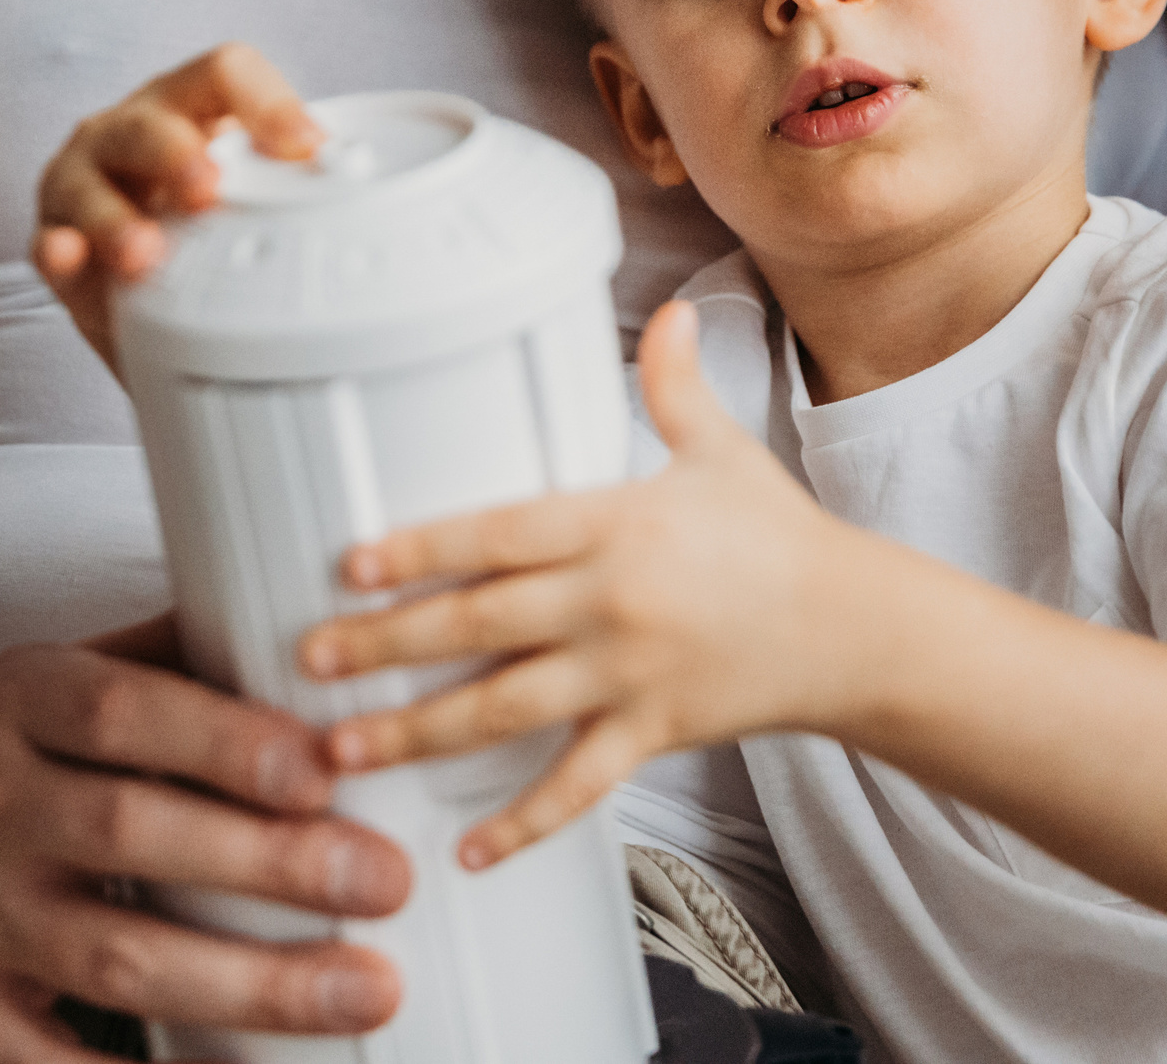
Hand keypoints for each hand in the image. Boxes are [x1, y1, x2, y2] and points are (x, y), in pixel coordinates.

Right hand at [0, 621, 412, 1061]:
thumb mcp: (41, 679)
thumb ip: (163, 660)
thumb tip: (302, 637)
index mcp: (13, 705)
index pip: (120, 713)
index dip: (224, 739)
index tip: (325, 767)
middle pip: (134, 835)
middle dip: (273, 865)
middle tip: (386, 881)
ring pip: (116, 957)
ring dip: (254, 985)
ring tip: (365, 990)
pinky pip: (52, 1063)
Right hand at [34, 44, 321, 367]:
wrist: (168, 311)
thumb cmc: (227, 237)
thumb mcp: (270, 207)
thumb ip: (311, 196)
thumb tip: (388, 199)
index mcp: (196, 108)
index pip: (225, 73)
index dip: (265, 101)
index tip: (307, 147)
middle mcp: (134, 133)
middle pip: (148, 121)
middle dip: (175, 152)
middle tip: (209, 189)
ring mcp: (86, 183)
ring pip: (88, 181)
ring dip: (115, 215)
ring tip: (145, 254)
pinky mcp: (57, 241)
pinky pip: (49, 242)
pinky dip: (59, 248)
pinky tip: (69, 256)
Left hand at [296, 302, 850, 869]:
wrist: (856, 628)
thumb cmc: (779, 537)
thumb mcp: (722, 451)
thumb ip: (674, 386)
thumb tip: (670, 314)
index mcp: (616, 525)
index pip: (499, 533)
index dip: (420, 549)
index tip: (351, 565)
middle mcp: (612, 603)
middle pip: (479, 623)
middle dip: (385, 644)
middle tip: (309, 657)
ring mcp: (628, 676)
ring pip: (504, 710)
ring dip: (418, 732)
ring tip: (345, 748)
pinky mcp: (650, 735)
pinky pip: (575, 788)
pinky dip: (521, 826)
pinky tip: (469, 852)